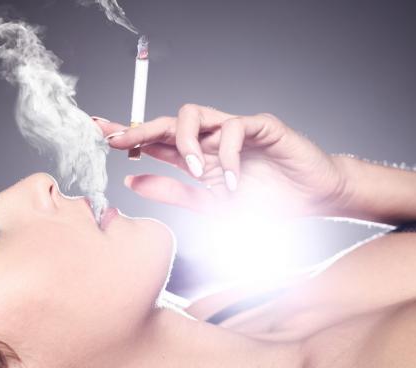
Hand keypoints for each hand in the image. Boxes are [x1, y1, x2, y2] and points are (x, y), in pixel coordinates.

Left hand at [94, 104, 353, 216]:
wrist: (314, 200)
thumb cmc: (270, 201)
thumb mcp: (213, 206)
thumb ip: (175, 193)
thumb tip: (132, 181)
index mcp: (198, 157)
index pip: (156, 141)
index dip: (129, 135)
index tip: (101, 136)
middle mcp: (211, 139)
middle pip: (167, 121)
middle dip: (140, 127)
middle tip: (118, 139)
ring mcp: (234, 129)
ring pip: (194, 112)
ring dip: (185, 139)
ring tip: (192, 168)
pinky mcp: (261, 125)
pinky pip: (235, 128)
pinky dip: (229, 155)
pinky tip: (233, 181)